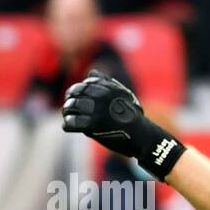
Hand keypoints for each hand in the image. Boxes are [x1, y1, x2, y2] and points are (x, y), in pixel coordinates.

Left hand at [61, 70, 184, 179]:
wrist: (142, 136)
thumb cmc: (133, 117)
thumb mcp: (124, 96)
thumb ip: (107, 84)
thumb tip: (91, 73)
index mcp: (108, 88)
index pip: (85, 84)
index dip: (78, 90)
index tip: (76, 97)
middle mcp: (101, 96)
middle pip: (75, 93)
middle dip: (70, 100)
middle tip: (68, 107)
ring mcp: (96, 110)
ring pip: (71, 106)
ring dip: (67, 112)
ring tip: (67, 117)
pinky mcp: (93, 125)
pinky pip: (72, 122)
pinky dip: (68, 124)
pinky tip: (68, 127)